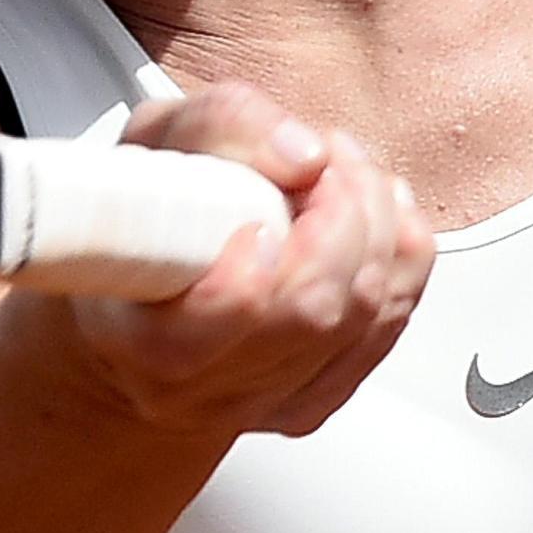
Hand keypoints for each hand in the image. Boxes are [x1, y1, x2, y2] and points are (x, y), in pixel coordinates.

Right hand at [40, 84, 432, 437]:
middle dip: (341, 215)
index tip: (258, 219)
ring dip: (375, 224)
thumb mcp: (153, 145)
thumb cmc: (137, 224)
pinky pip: (393, 321)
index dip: (252, 273)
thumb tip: (305, 156)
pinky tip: (373, 215)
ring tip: (341, 174)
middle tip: (320, 162)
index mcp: (138, 337)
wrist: (134, 314)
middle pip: (314, 311)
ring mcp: (262, 403)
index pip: (214, 326)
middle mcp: (200, 390)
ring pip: (366, 315)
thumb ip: (222, 128)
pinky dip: (399, 255)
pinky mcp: (314, 400)